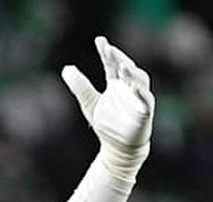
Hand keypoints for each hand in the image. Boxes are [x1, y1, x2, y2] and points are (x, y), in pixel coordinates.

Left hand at [62, 36, 153, 158]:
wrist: (118, 149)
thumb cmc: (107, 125)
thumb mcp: (89, 103)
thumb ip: (80, 86)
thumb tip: (66, 68)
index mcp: (116, 84)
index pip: (111, 64)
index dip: (106, 52)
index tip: (99, 40)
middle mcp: (129, 88)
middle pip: (126, 68)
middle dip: (118, 58)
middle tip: (108, 49)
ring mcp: (139, 99)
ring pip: (139, 80)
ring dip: (131, 73)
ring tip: (121, 66)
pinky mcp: (145, 112)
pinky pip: (146, 100)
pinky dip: (141, 93)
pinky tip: (132, 86)